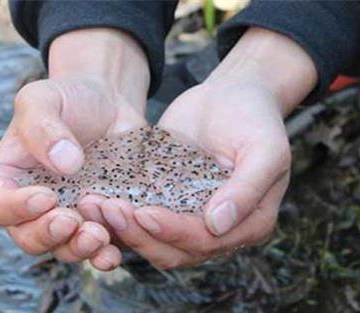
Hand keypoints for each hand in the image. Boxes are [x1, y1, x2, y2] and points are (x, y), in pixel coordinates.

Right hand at [0, 28, 149, 270]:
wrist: (106, 102)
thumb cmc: (66, 97)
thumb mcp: (44, 98)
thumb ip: (44, 127)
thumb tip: (65, 164)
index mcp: (8, 178)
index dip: (17, 208)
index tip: (46, 197)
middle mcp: (33, 206)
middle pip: (29, 237)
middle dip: (49, 236)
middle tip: (71, 221)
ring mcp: (67, 216)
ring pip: (64, 249)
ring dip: (79, 249)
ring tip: (97, 236)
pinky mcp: (100, 221)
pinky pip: (99, 247)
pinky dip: (105, 254)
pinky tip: (115, 251)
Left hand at [98, 27, 317, 268]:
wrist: (232, 96)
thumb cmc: (254, 118)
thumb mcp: (264, 148)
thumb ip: (248, 187)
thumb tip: (218, 224)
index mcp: (249, 224)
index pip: (205, 241)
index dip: (173, 231)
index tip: (144, 213)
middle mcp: (218, 231)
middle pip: (174, 250)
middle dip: (139, 234)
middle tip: (108, 209)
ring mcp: (189, 219)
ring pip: (152, 241)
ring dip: (122, 229)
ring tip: (94, 206)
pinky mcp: (166, 204)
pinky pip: (140, 220)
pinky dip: (118, 217)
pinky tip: (95, 200)